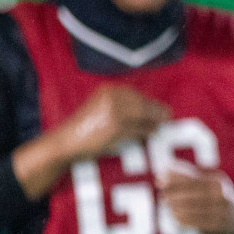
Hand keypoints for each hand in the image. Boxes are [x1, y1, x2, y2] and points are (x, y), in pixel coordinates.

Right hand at [55, 85, 169, 161]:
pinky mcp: (117, 129)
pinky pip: (138, 130)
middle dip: (157, 111)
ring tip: (160, 127)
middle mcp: (113, 98)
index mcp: (108, 90)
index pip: (136, 95)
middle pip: (143, 104)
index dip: (150, 102)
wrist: (66, 142)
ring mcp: (115, 113)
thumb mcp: (101, 107)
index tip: (160, 107)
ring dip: (154, 123)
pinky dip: (147, 133)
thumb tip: (148, 108)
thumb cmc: (84, 127)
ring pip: (144, 117)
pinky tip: (150, 135)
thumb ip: (120, 104)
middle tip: (168, 116)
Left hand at [159, 160, 233, 233]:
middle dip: (173, 193)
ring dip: (175, 207)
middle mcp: (220, 196)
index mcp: (217, 181)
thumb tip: (166, 167)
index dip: (174, 177)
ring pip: (191, 209)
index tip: (159, 177)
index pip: (192, 177)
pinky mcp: (216, 226)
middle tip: (162, 195)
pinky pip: (195, 223)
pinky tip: (175, 216)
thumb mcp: (209, 181)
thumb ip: (189, 175)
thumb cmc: (216, 195)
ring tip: (167, 205)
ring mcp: (219, 212)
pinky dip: (182, 219)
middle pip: (191, 194)